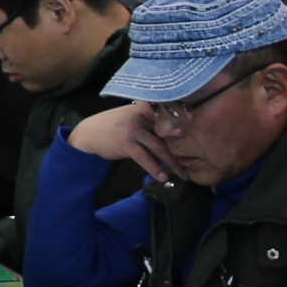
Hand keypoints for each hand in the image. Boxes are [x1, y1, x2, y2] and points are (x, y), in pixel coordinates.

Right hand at [68, 102, 183, 181]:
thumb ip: (149, 121)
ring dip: (173, 163)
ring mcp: (134, 129)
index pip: (169, 118)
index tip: (198, 140)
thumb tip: (171, 132)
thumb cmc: (112, 127)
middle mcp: (141, 116)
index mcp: (145, 108)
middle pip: (168, 135)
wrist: (87, 134)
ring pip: (159, 148)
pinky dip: (155, 169)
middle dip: (182, 151)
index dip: (184, 129)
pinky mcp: (126, 142)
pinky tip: (163, 177)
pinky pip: (145, 158)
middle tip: (194, 162)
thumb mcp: (131, 118)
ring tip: (183, 174)